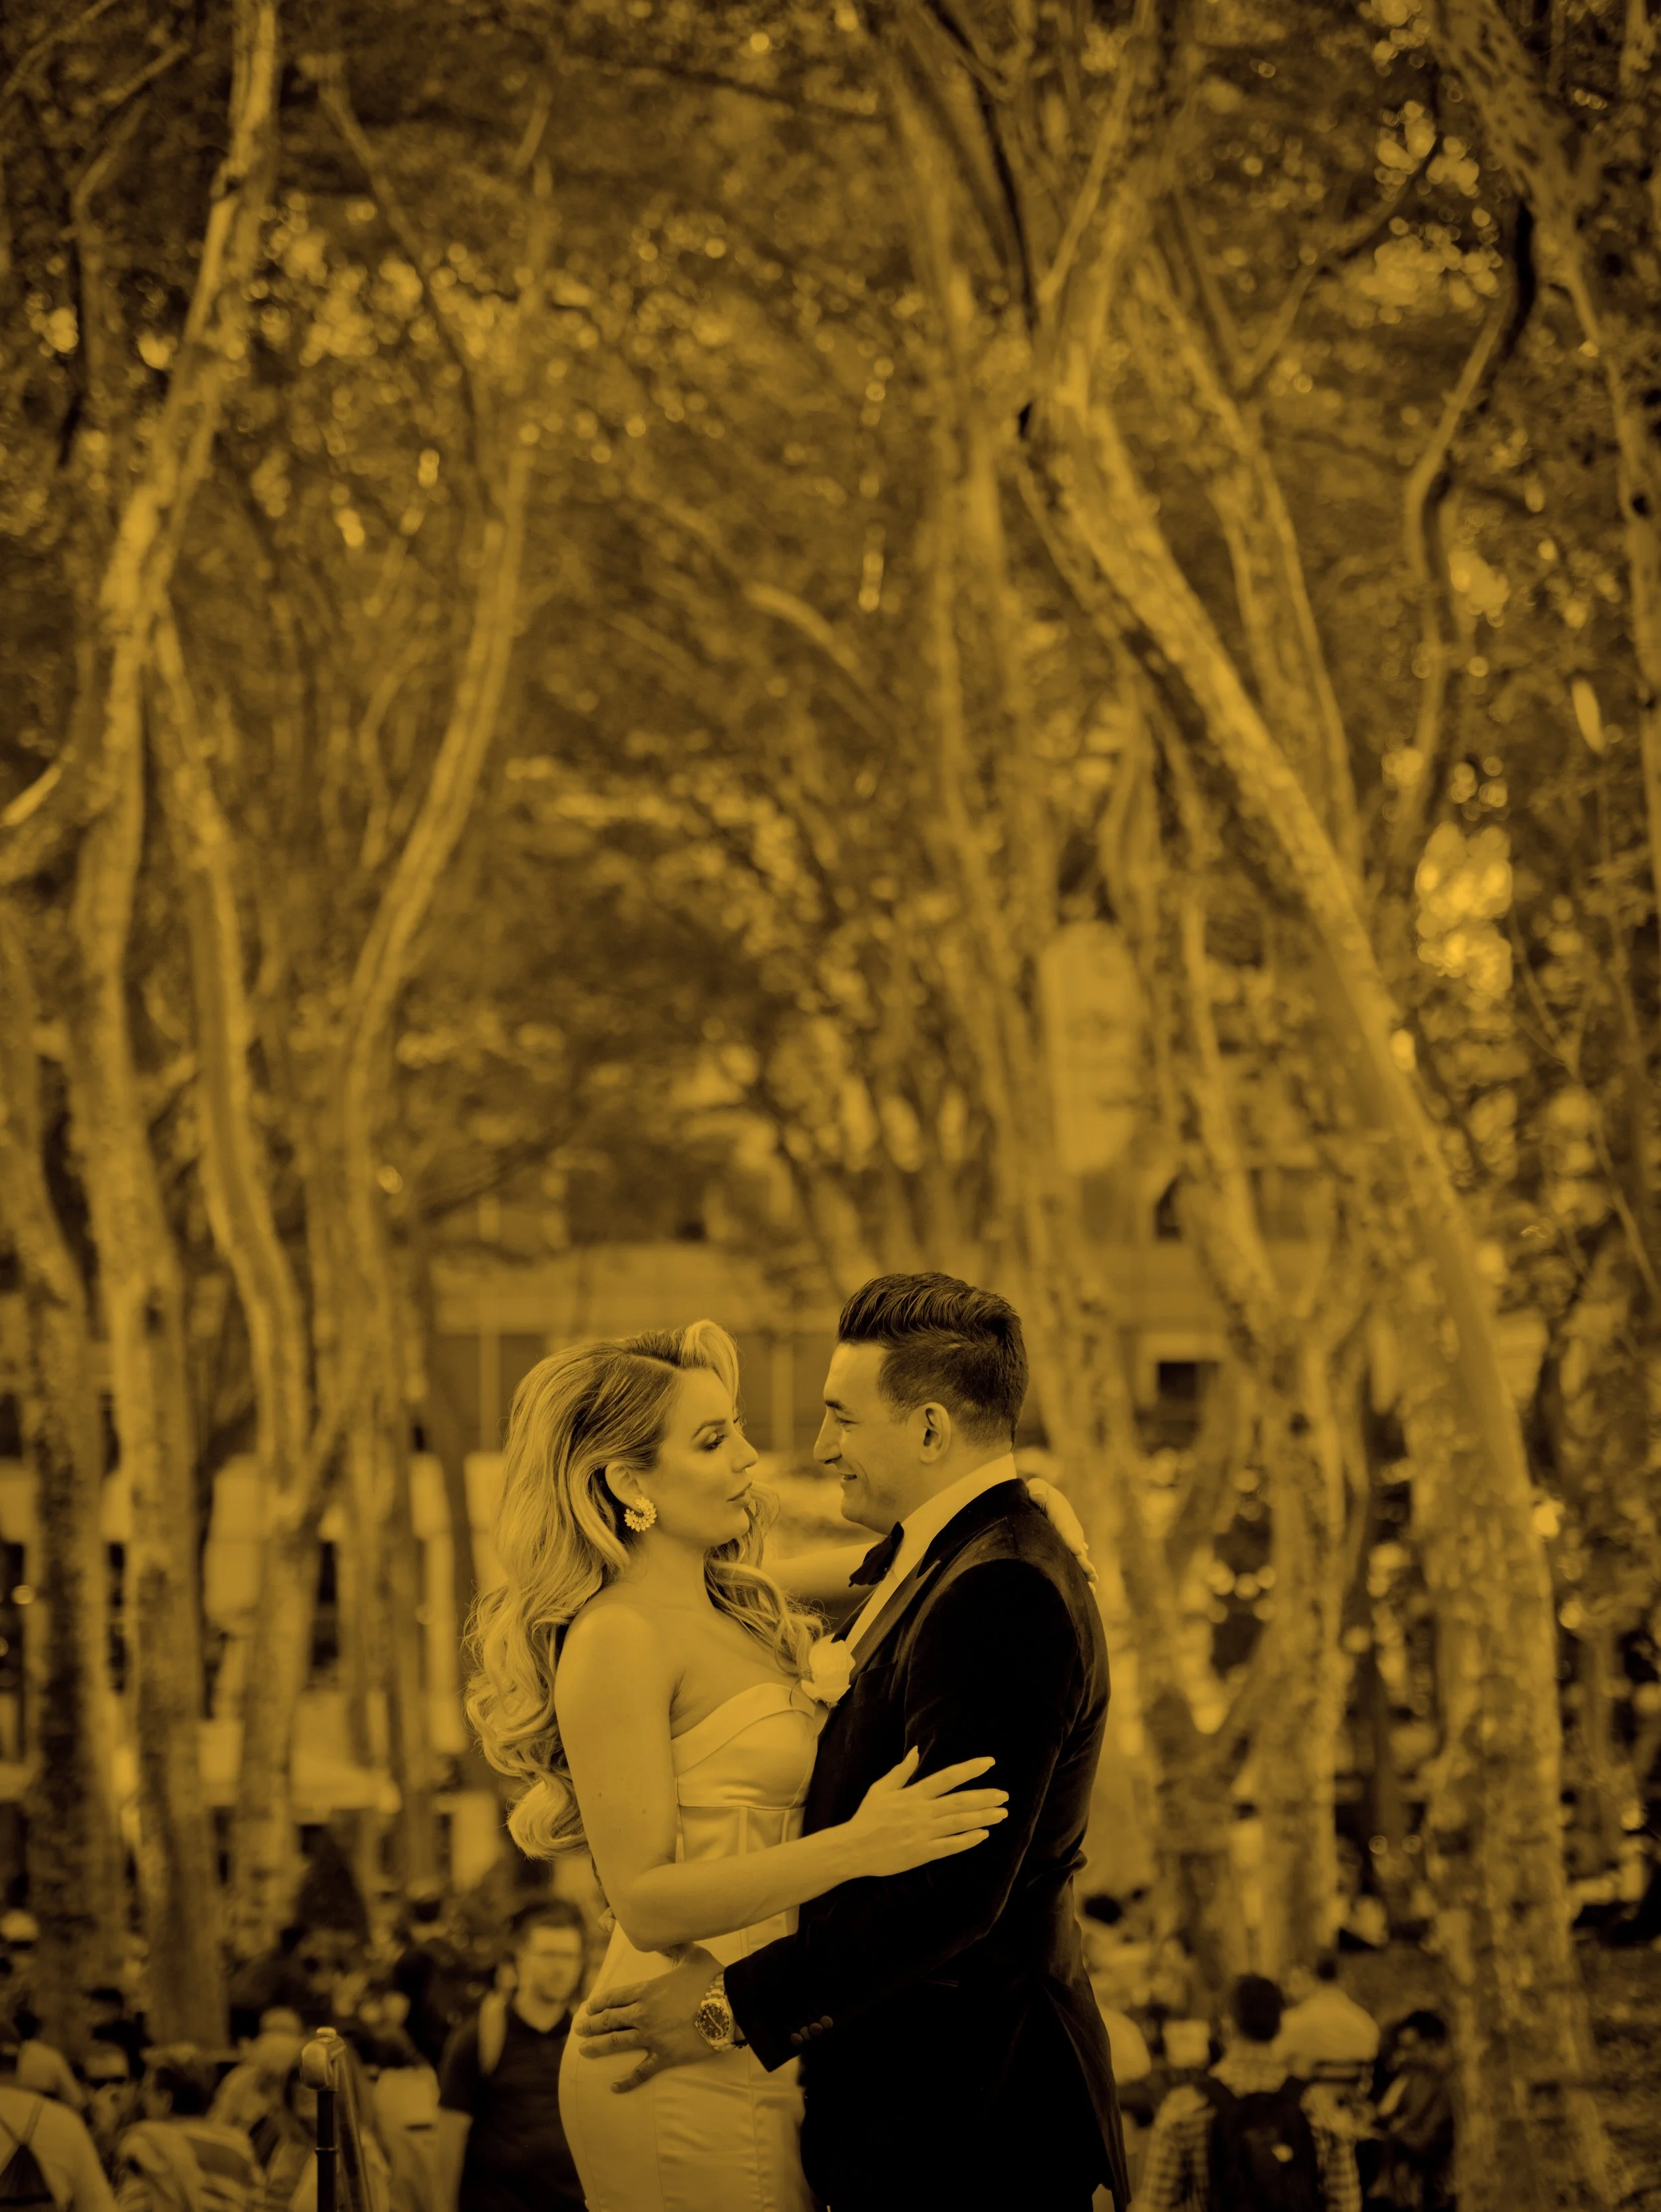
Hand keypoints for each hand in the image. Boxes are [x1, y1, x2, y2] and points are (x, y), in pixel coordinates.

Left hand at [574, 1945, 722, 2091]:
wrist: (728, 2006)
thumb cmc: (710, 1979)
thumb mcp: (691, 1955)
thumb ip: (674, 1946)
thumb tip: (663, 1937)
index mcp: (646, 1991)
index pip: (614, 1997)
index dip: (598, 2003)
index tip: (587, 2008)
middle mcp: (643, 2014)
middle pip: (609, 2020)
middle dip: (591, 2025)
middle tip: (579, 2029)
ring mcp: (652, 2037)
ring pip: (617, 2043)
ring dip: (597, 2047)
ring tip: (583, 2051)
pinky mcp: (664, 2057)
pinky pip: (641, 2072)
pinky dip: (627, 2081)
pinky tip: (613, 2086)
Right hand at [843, 1745, 1007, 1878]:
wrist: (853, 1848)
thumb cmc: (867, 1817)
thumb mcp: (881, 1789)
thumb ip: (901, 1771)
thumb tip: (916, 1751)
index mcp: (913, 1794)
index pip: (947, 1777)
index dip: (969, 1769)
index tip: (989, 1763)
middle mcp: (921, 1812)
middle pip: (959, 1801)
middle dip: (984, 1797)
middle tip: (1004, 1795)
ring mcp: (923, 1833)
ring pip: (959, 1823)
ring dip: (982, 1817)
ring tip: (1002, 1813)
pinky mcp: (923, 1852)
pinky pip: (950, 1846)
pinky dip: (968, 1840)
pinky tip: (983, 1835)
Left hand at [1024, 1477, 1097, 1586]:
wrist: (1043, 1497)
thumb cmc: (1035, 1493)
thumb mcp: (1036, 1488)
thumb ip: (1037, 1490)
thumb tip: (1037, 1495)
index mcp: (1061, 1515)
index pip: (1065, 1528)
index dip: (1071, 1539)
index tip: (1077, 1551)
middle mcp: (1070, 1529)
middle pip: (1076, 1547)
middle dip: (1083, 1561)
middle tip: (1091, 1575)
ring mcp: (1072, 1538)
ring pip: (1079, 1556)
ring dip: (1085, 1570)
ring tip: (1092, 1587)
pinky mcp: (1070, 1546)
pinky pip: (1077, 1559)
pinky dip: (1081, 1570)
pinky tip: (1087, 1585)